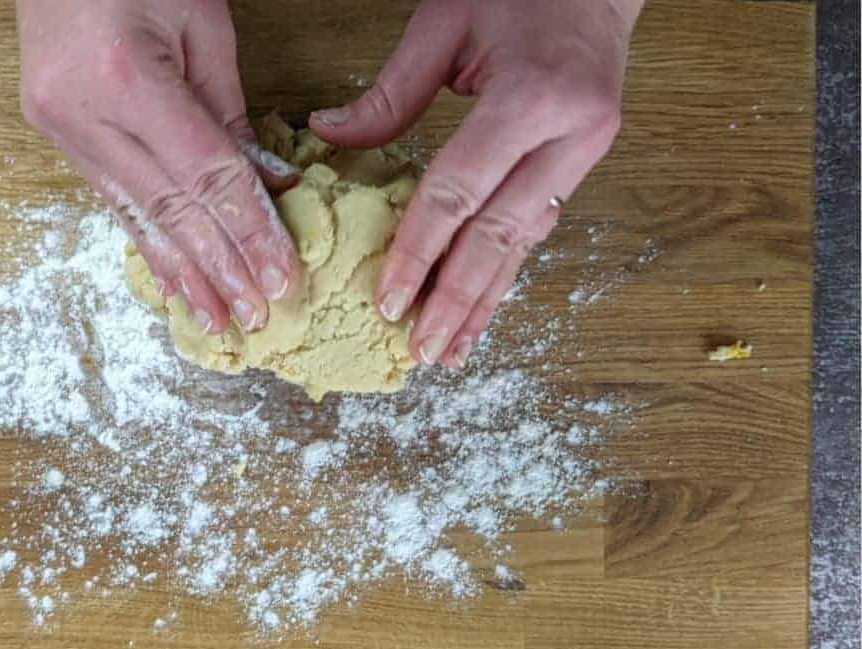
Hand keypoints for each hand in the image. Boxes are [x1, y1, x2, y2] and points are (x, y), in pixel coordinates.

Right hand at [17, 1, 301, 334]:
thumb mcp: (201, 23)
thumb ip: (228, 111)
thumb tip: (263, 185)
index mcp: (124, 77)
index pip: (203, 176)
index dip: (247, 232)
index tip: (280, 277)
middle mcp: (81, 112)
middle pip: (167, 208)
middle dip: (218, 268)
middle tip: (255, 317)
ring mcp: (58, 125)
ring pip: (133, 215)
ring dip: (180, 273)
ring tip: (216, 320)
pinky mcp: (53, 131)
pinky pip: (110, 199)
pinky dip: (147, 242)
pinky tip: (172, 279)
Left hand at [310, 0, 643, 366]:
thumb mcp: (444, 24)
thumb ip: (390, 92)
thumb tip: (327, 135)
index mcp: (531, 95)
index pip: (461, 191)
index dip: (420, 250)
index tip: (389, 300)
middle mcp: (569, 133)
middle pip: (501, 233)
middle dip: (457, 298)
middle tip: (421, 350)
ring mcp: (586, 150)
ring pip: (526, 241)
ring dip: (486, 300)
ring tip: (451, 351)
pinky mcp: (586, 161)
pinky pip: (536, 225)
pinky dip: (505, 270)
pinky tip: (482, 307)